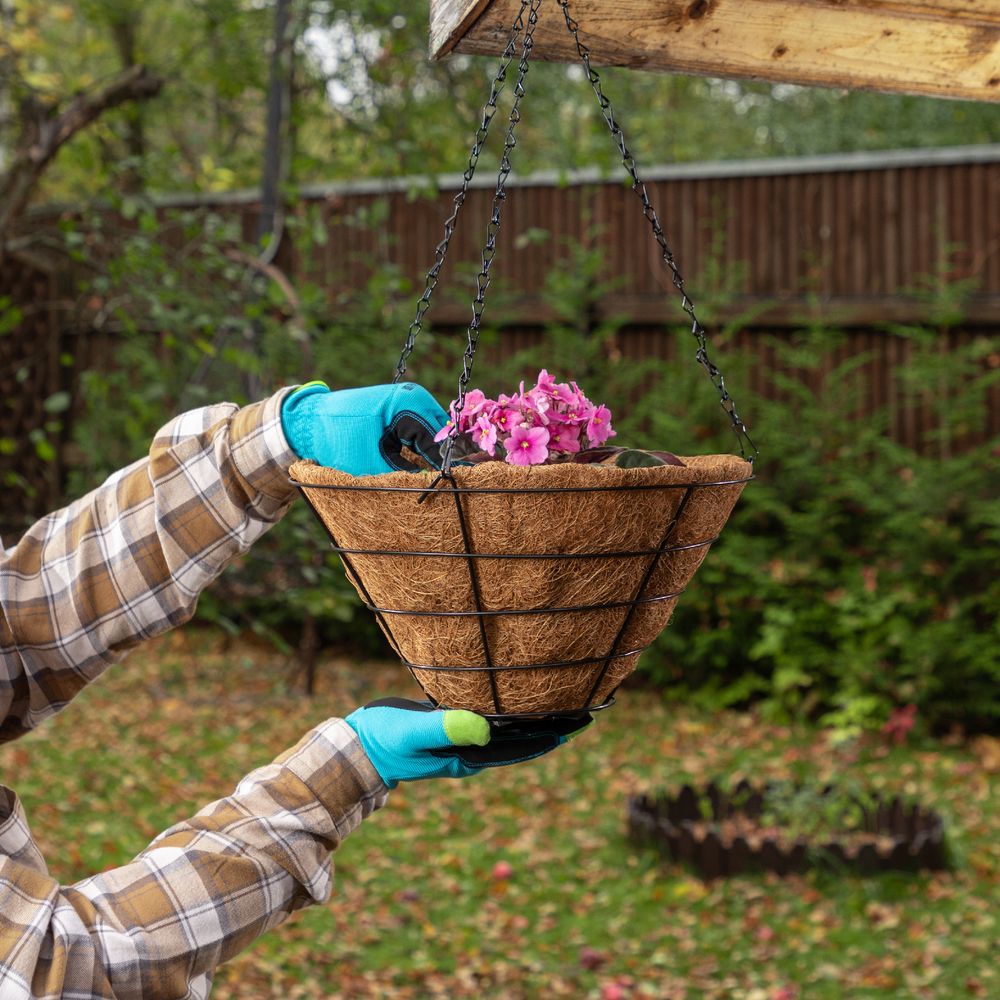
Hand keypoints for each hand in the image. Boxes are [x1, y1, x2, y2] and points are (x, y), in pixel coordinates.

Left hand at [281, 382, 447, 475]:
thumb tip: (434, 484)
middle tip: (455, 481)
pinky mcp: (401, 405)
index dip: (448, 465)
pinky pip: (424, 426)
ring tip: (447, 474)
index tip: (456, 483)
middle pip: (442, 432)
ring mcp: (408, 398)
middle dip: (447, 456)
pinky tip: (431, 461)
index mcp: (410, 404)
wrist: (310, 422)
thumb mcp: (375, 464)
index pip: (440, 440)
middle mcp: (414, 396)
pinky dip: (427, 443)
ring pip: (435, 430)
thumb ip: (408, 474)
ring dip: (438, 451)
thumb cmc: (339, 441)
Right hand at [345, 697, 591, 788]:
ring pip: (508, 729)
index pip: (520, 746)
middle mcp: (471, 751)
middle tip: (585, 710)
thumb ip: (446, 728)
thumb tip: (483, 729)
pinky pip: (490, 719)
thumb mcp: (413, 732)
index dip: (551, 734)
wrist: (359, 746)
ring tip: (561, 701)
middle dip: (551, 726)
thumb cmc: (384, 740)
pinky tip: (519, 695)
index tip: (581, 721)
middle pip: (521, 740)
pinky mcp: (452, 726)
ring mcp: (462, 741)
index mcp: (469, 756)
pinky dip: (509, 709)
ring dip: (533, 717)